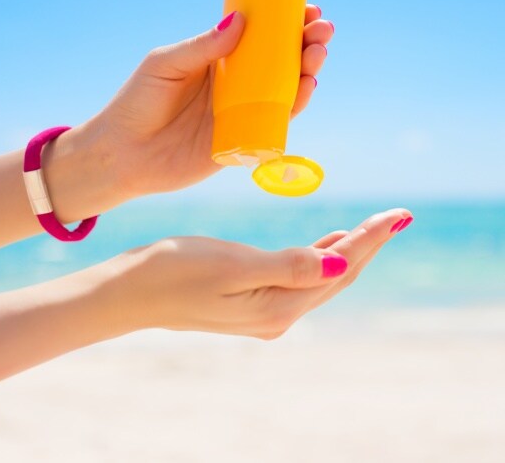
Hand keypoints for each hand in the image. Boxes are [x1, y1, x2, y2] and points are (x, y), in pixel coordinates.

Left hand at [87, 5, 333, 198]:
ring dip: (305, 72)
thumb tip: (240, 21)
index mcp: (216, 61)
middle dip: (304, 44)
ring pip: (282, 91)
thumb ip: (202, 47)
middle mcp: (232, 86)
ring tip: (317, 54)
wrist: (122, 154)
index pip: (258, 38)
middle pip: (278, 62)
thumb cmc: (137, 103)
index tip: (306, 10)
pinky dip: (294, 107)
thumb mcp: (166, 65)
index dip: (284, 24)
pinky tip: (306, 88)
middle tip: (322, 30)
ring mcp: (239, 114)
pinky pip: (274, 124)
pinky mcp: (241, 142)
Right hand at [102, 209, 412, 339]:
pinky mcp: (250, 302)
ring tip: (372, 228)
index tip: (398, 214)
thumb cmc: (174, 271)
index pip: (338, 267)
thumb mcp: (233, 265)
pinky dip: (318, 257)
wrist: (131, 293)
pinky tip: (326, 242)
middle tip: (395, 216)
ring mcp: (265, 312)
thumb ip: (289, 267)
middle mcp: (278, 315)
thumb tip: (339, 265)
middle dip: (366, 245)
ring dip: (345, 250)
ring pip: (320, 278)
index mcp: (278, 305)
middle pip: (335, 276)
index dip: (370, 239)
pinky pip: (299, 279)